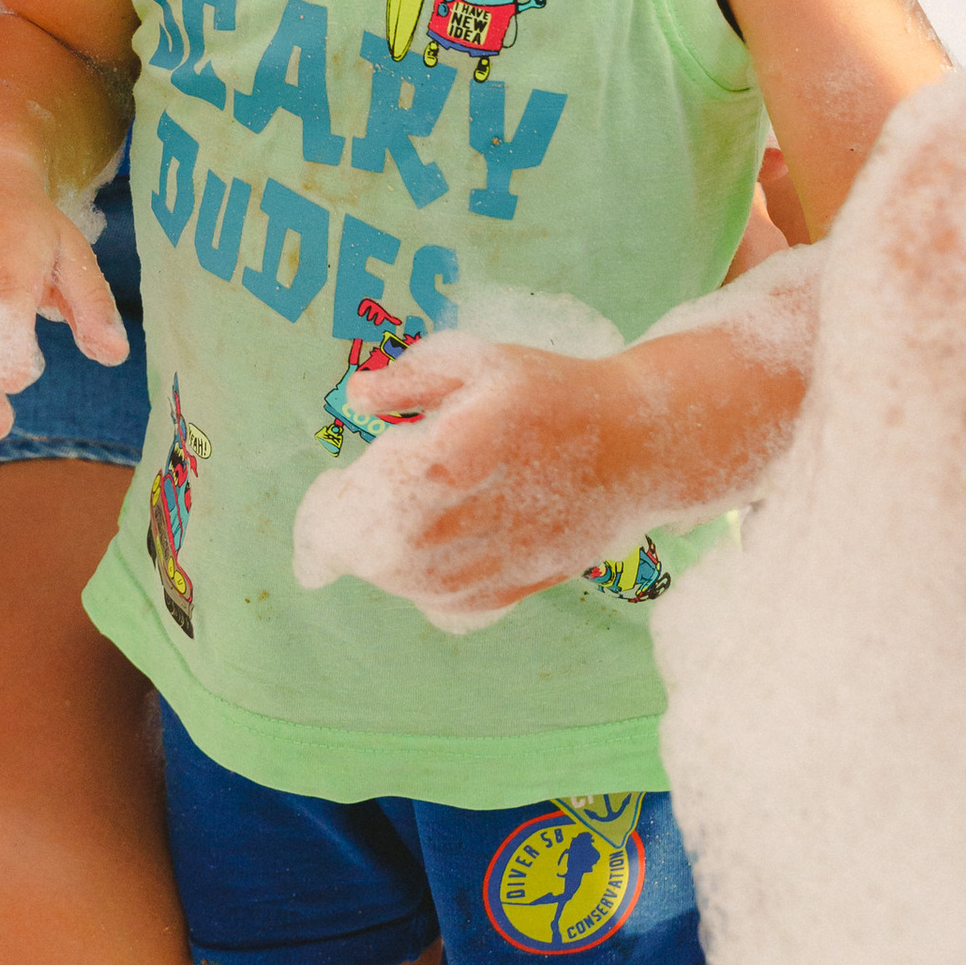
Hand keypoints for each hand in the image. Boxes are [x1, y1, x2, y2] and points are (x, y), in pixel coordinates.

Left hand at [292, 334, 624, 632]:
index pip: (373, 496)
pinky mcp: (525, 584)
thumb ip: (411, 378)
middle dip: (349, 535)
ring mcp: (508, 558)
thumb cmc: (550, 391)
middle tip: (340, 506)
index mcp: (464, 449)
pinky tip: (421, 552)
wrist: (638, 444)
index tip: (327, 487)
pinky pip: (452, 604)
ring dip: (381, 560)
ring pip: (415, 583)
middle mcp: (483, 513)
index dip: (334, 506)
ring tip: (381, 523)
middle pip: (386, 552)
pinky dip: (422, 585)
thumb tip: (355, 397)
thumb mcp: (477, 360)